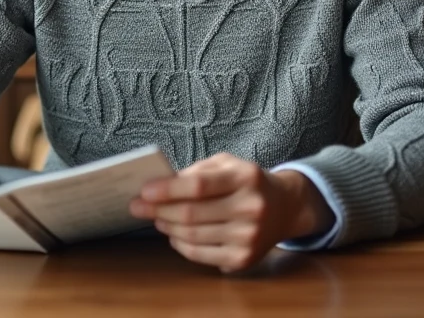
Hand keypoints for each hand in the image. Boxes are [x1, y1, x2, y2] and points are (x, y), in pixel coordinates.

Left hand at [129, 153, 333, 272]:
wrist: (285, 207)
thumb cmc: (247, 182)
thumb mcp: (228, 164)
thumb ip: (197, 171)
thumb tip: (160, 186)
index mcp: (246, 177)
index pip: (200, 185)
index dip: (168, 189)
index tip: (144, 190)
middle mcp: (251, 207)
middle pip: (192, 213)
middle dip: (158, 210)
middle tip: (138, 206)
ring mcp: (249, 236)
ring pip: (193, 235)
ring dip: (167, 227)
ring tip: (156, 218)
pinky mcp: (244, 259)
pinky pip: (200, 254)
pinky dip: (180, 244)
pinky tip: (174, 234)